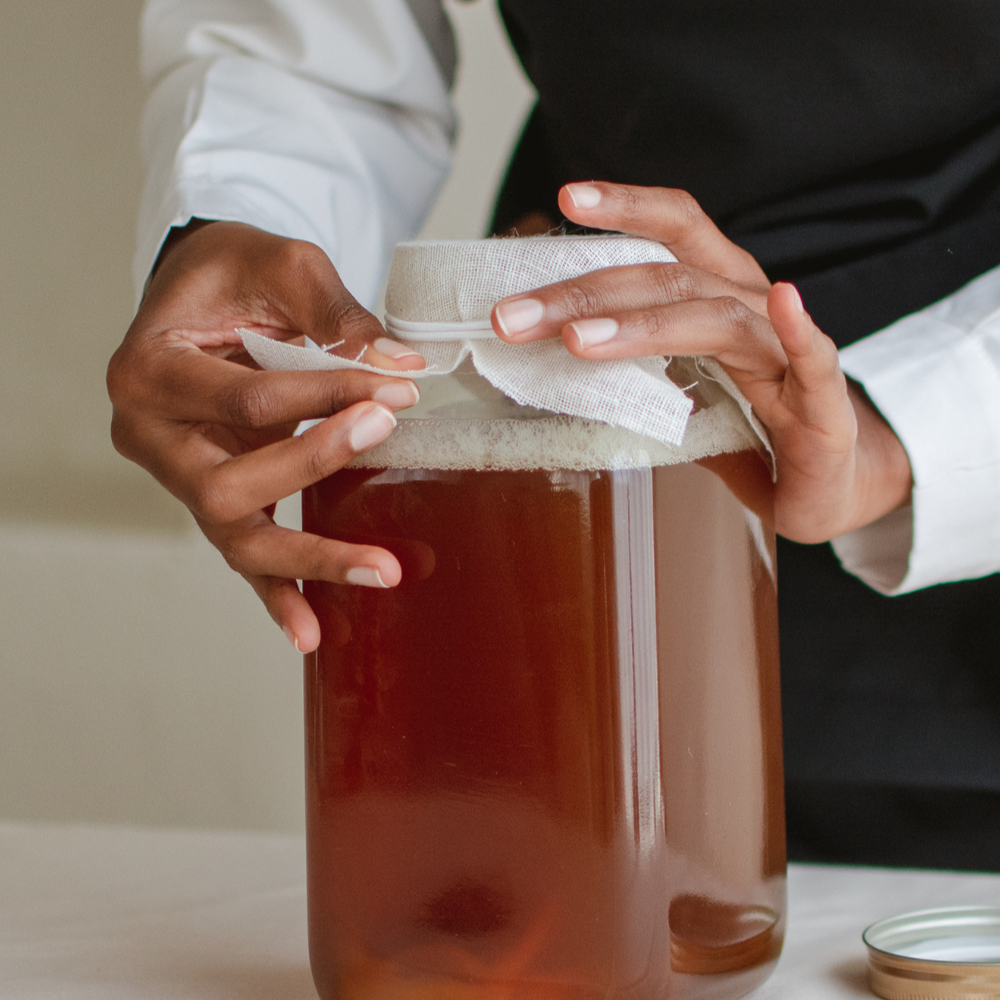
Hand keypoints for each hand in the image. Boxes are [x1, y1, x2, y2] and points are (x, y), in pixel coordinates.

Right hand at [108, 221, 425, 652]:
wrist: (204, 296)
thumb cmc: (233, 274)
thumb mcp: (279, 264)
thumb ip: (335, 313)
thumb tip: (398, 366)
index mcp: (149, 371)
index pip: (246, 400)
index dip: (326, 395)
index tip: (397, 386)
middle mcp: (151, 437)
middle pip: (230, 483)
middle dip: (315, 463)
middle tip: (384, 433)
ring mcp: (179, 478)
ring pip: (237, 537)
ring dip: (312, 557)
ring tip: (383, 571)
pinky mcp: (213, 499)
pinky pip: (243, 557)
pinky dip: (277, 594)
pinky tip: (313, 631)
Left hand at [490, 183, 912, 542]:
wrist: (833, 480)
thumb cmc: (753, 432)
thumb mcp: (678, 397)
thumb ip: (630, 376)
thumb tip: (546, 367)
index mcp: (717, 297)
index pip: (673, 235)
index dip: (625, 209)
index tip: (566, 197)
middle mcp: (751, 309)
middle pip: (668, 276)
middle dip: (583, 293)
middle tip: (512, 317)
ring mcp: (788, 354)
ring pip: (714, 317)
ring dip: (641, 325)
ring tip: (576, 340)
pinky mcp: (824, 405)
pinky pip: (817, 360)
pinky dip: (802, 330)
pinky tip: (786, 300)